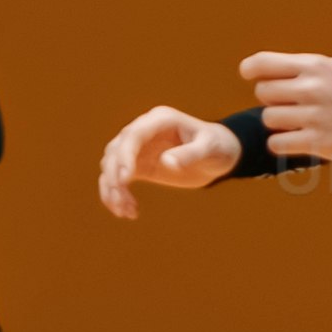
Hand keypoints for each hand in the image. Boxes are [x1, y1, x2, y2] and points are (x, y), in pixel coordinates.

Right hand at [94, 106, 238, 219]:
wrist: (220, 154)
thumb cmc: (218, 146)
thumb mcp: (209, 148)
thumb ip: (191, 154)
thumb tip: (167, 162)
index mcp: (160, 120)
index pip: (133, 135)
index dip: (125, 155)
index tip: (125, 179)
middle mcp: (144, 130)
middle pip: (115, 150)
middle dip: (114, 176)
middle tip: (121, 201)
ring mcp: (138, 148)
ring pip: (111, 165)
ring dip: (112, 189)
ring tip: (125, 211)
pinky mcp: (139, 165)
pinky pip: (118, 178)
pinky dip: (117, 195)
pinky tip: (128, 211)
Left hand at [240, 51, 331, 169]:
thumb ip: (308, 68)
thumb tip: (275, 70)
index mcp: (315, 66)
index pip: (263, 63)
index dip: (251, 70)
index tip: (251, 77)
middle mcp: (311, 88)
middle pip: (263, 92)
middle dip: (272, 100)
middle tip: (289, 107)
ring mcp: (314, 116)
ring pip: (268, 118)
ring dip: (279, 124)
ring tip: (297, 125)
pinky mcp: (318, 142)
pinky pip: (277, 143)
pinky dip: (282, 144)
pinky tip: (296, 141)